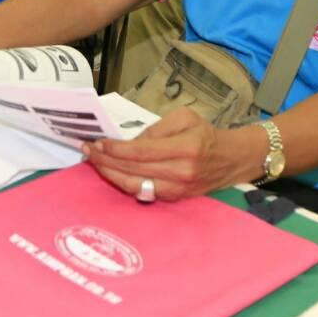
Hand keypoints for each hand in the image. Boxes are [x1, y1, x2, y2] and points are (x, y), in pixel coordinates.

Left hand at [80, 107, 261, 200]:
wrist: (230, 160)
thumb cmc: (206, 134)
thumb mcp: (184, 118)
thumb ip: (157, 129)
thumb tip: (130, 142)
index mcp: (184, 149)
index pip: (140, 152)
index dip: (115, 149)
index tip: (97, 142)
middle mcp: (180, 173)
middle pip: (133, 170)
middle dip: (106, 160)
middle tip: (87, 150)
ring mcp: (176, 189)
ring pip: (134, 185)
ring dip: (110, 174)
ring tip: (94, 162)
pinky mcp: (173, 198)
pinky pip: (142, 193)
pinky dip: (123, 183)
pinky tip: (110, 172)